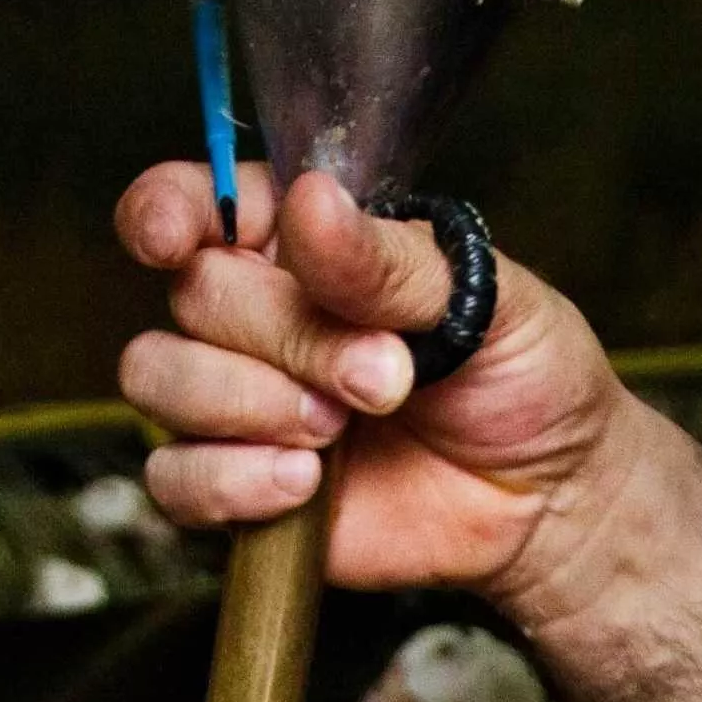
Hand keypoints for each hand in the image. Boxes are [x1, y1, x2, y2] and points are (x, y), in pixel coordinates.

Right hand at [117, 163, 663, 629]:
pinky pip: (174, 479)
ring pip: (157, 379)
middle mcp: (256, 316)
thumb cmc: (521, 377)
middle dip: (286, 337)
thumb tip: (309, 207)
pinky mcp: (236, 490)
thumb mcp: (484, 296)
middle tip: (384, 375)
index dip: (168, 211)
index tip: (178, 237)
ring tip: (339, 428)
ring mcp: (238, 404)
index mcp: (304, 241)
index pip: (199, 202)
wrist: (543, 500)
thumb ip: (388, 261)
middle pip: (193, 297)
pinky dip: (232, 481)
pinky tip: (303, 484)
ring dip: (247, 402)